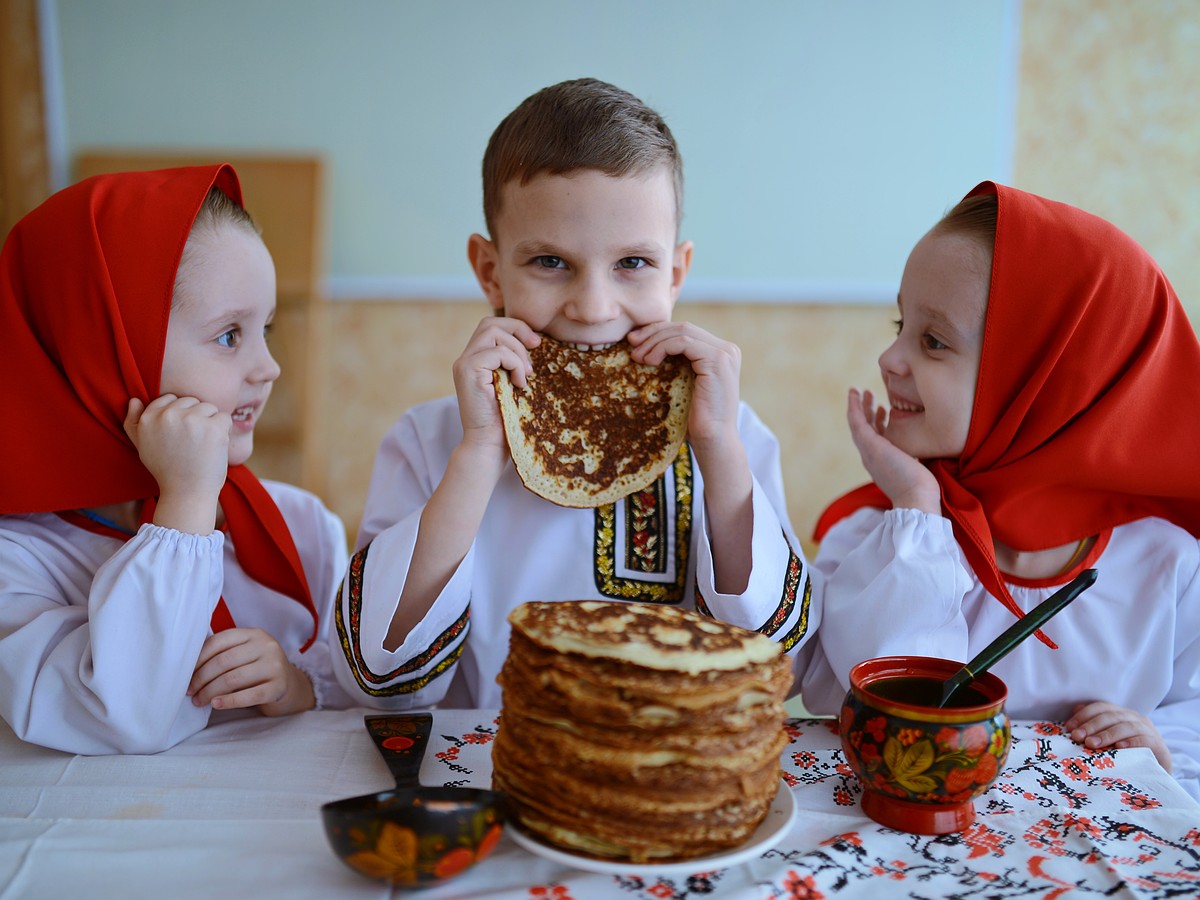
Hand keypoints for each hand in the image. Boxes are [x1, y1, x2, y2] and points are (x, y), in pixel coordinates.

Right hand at [125, 395, 228, 532]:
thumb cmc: (166, 470)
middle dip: (195, 418)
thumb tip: (134, 400)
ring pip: (209, 407)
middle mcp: (168, 415)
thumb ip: (134, 423)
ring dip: (210, 424)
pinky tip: (214, 447)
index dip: (179, 416)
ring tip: (202, 446)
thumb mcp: (143, 447)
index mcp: (149, 418)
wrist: (187, 493)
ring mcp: (192, 420)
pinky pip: (224, 417)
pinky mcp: (213, 427)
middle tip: (191, 444)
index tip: (180, 436)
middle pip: (191, 401)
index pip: (170, 399)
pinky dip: (224, 431)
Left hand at [189, 628, 314, 715]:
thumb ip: (224, 653)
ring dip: (210, 692)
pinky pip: (249, 695)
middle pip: (224, 661)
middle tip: (190, 692)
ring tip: (199, 701)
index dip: (198, 658)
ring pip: (233, 679)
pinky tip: (216, 704)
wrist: (288, 684)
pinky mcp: (279, 686)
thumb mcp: (244, 654)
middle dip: (201, 678)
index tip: (185, 674)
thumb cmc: (257, 669)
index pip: (219, 641)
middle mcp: (266, 645)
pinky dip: (229, 701)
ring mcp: (275, 665)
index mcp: (253, 634)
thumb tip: (188, 668)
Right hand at [451, 316, 540, 454]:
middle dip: (517, 329)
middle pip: (490, 323)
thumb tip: (534, 341)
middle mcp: (464, 359)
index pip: (491, 327)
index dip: (515, 327)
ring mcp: (463, 364)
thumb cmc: (504, 419)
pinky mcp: (468, 371)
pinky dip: (515, 364)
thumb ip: (513, 363)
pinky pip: (497, 353)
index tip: (536, 343)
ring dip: (518, 352)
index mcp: (474, 361)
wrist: (488, 445)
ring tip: (526, 376)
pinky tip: (519, 384)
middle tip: (536, 347)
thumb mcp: (511, 384)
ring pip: (494, 333)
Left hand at [627, 321, 740, 450]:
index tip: (635, 341)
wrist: (714, 441)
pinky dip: (662, 347)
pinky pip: (683, 343)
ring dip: (654, 341)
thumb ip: (678, 364)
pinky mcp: (717, 360)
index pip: (686, 331)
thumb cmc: (696, 420)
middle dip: (653, 332)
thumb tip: (647, 346)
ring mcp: (725, 354)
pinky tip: (650, 361)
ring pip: (682, 332)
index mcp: (721, 353)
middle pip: (684, 328)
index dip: (659, 331)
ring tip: (637, 357)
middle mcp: (727, 349)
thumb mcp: (685, 385)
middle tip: (631, 342)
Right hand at [847, 388, 940, 513]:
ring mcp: (869, 451)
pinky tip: (855, 393)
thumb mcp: (918, 467)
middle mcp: (871, 456)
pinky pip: (857, 421)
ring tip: (863, 391)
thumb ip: (916, 455)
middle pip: (865, 429)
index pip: (877, 438)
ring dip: (860, 406)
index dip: (877, 422)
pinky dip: (854, 406)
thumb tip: (927, 449)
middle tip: (868, 395)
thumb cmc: (922, 488)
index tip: (881, 410)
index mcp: (882, 462)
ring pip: (858, 423)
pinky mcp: (869, 445)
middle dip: (867, 411)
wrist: (915, 498)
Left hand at [1065, 701, 1171, 771]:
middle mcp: (1135, 718)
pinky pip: (1144, 740)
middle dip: (1091, 726)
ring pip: (1126, 726)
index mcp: (1121, 714)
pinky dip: (1130, 742)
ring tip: (1091, 744)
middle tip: (1077, 737)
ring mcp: (1148, 730)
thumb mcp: (1107, 741)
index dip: (1084, 715)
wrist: (1155, 773)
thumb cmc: (1127, 755)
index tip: (1069, 727)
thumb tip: (1071, 720)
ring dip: (1106, 734)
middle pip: (1111, 716)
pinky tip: (1118, 748)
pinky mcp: (1158, 745)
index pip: (1101, 708)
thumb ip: (1093, 729)